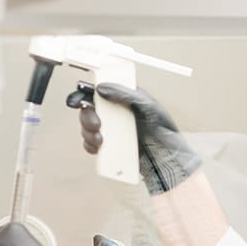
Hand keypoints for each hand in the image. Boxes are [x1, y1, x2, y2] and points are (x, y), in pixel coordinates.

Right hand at [68, 82, 200, 194]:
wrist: (168, 157)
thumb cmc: (164, 130)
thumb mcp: (149, 106)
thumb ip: (126, 94)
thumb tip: (102, 88)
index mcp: (123, 99)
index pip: (98, 91)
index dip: (84, 93)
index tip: (78, 100)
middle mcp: (115, 113)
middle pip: (89, 110)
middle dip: (87, 117)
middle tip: (97, 125)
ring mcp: (112, 130)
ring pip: (88, 127)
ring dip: (88, 133)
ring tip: (101, 140)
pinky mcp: (111, 146)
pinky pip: (92, 144)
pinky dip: (91, 146)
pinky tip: (99, 148)